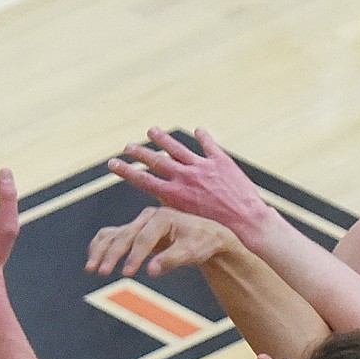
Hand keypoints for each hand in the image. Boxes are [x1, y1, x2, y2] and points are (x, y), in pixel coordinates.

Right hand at [85, 206, 231, 277]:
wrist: (204, 235)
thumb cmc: (201, 242)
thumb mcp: (191, 252)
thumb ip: (171, 260)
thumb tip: (151, 271)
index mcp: (163, 217)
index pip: (144, 238)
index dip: (134, 256)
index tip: (126, 274)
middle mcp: (147, 217)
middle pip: (124, 235)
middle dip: (112, 255)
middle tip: (103, 273)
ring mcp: (138, 223)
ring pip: (113, 234)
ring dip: (100, 251)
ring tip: (91, 269)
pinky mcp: (134, 231)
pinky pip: (112, 236)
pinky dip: (100, 246)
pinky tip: (93, 260)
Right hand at [107, 126, 271, 246]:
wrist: (246, 222)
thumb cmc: (218, 228)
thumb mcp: (188, 220)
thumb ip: (173, 206)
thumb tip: (159, 200)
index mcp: (175, 194)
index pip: (144, 180)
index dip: (126, 171)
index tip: (113, 164)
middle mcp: (185, 177)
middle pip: (157, 160)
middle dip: (139, 153)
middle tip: (127, 147)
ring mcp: (202, 166)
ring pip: (178, 148)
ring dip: (163, 138)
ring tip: (152, 130)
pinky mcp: (221, 161)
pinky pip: (208, 145)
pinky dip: (203, 137)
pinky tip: (198, 130)